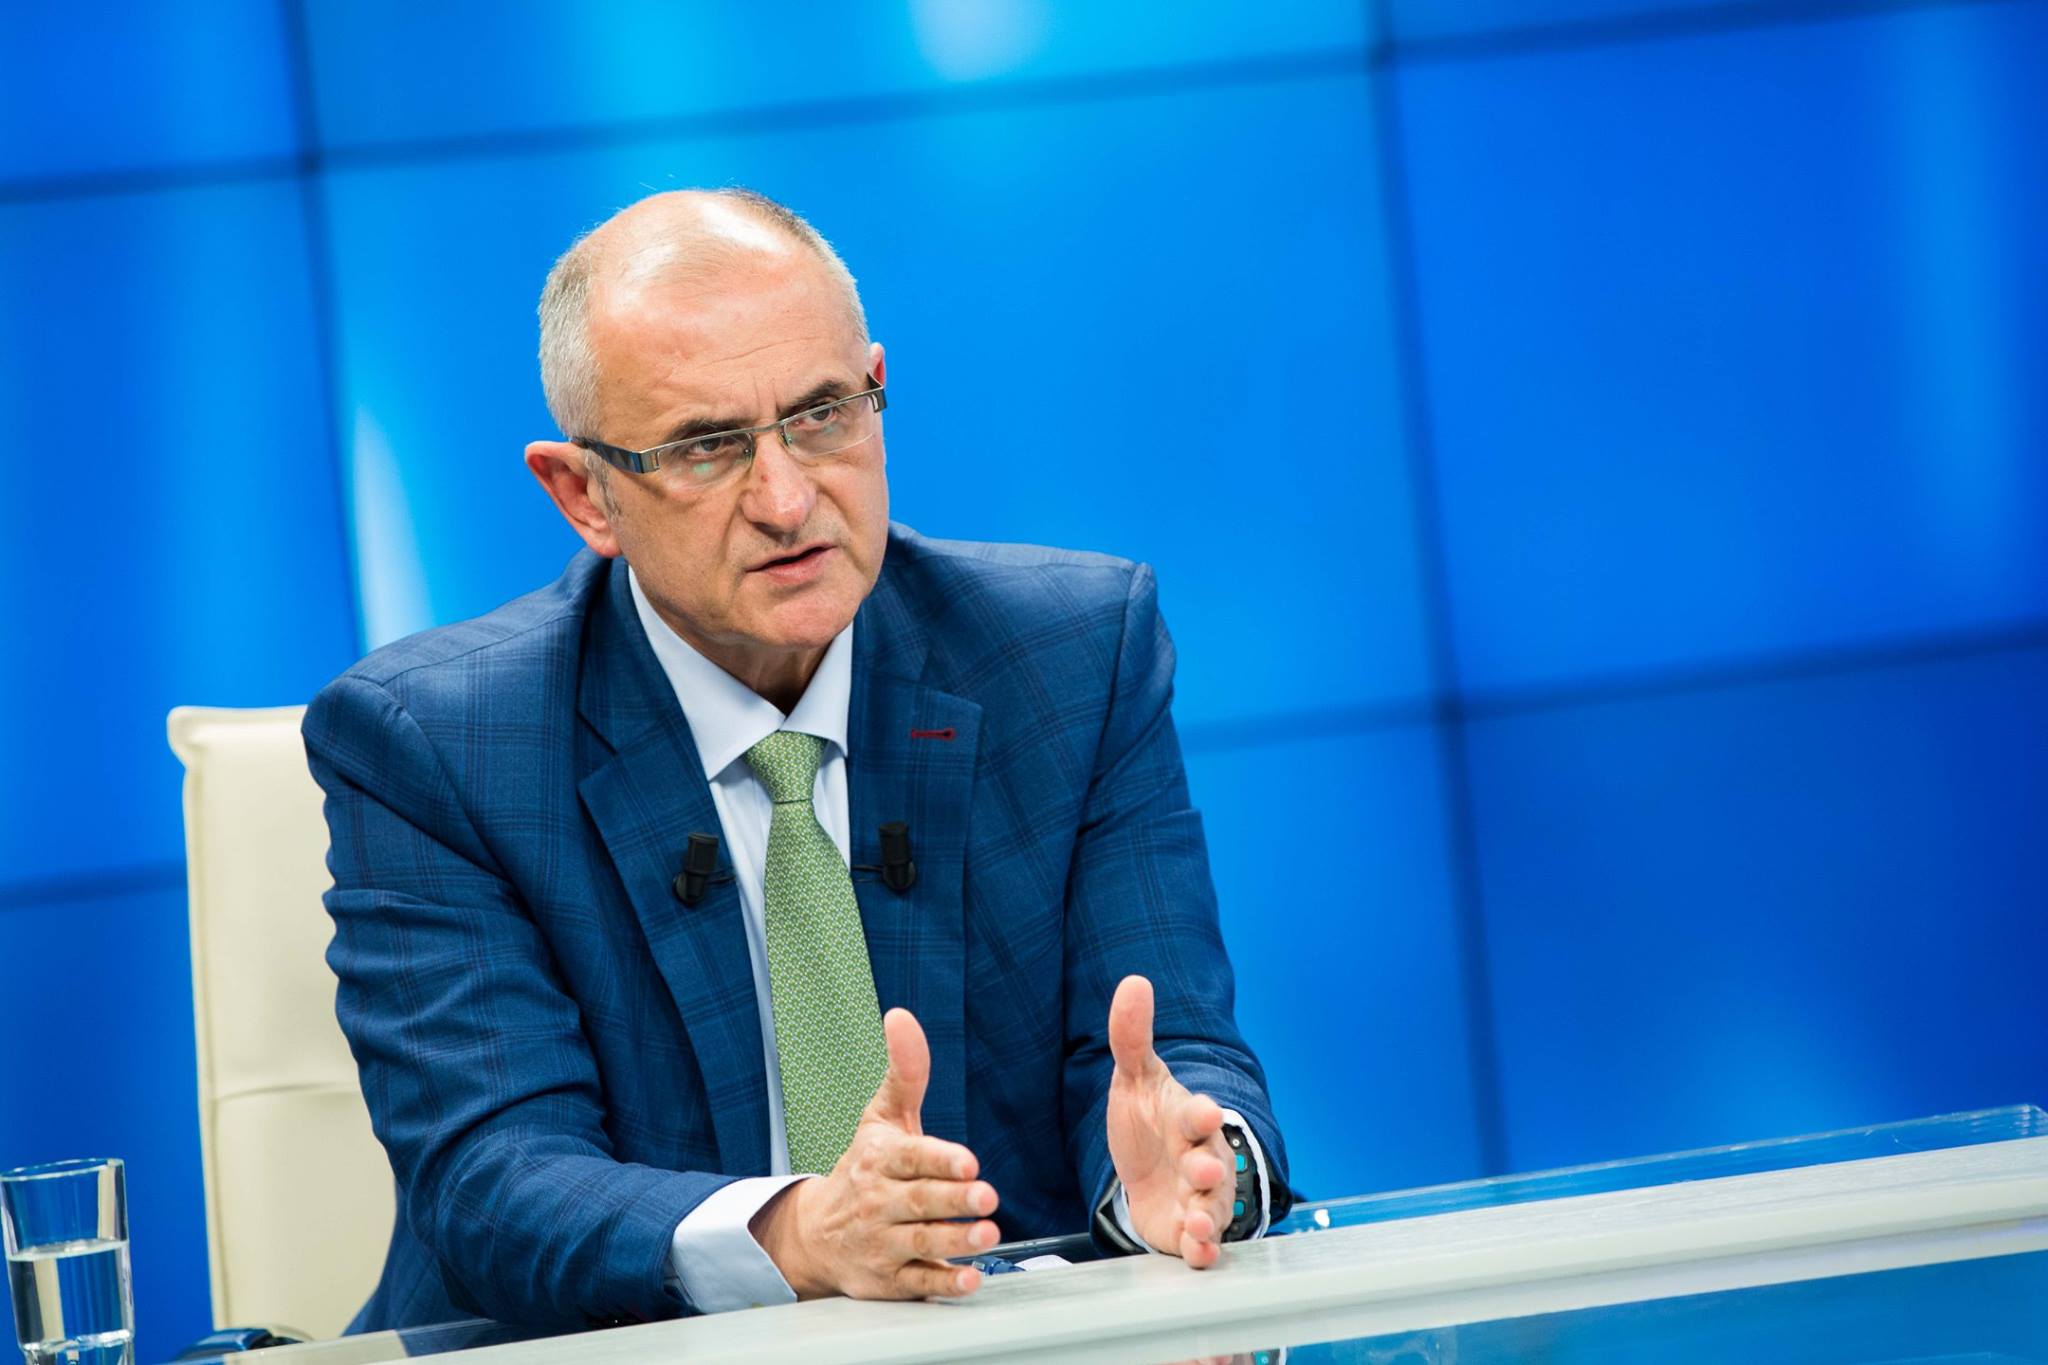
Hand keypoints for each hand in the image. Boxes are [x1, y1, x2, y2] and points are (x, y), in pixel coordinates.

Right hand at [751, 1007, 1001, 1298]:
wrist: (815, 1233)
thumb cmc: (863, 1167)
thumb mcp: (881, 1116)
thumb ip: (904, 1071)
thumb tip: (902, 1016)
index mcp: (880, 1158)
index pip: (911, 1157)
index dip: (940, 1159)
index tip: (968, 1160)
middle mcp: (879, 1202)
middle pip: (920, 1201)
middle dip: (954, 1199)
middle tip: (987, 1197)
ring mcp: (882, 1243)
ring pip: (922, 1243)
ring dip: (956, 1241)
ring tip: (988, 1234)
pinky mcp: (889, 1279)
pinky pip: (918, 1283)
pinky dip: (943, 1283)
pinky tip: (970, 1278)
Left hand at [1105, 974, 1234, 1266]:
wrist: (1147, 1171)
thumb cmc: (1147, 1122)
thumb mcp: (1134, 1079)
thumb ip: (1132, 1036)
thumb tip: (1133, 982)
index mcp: (1188, 1120)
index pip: (1197, 1115)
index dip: (1199, 1113)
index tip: (1202, 1110)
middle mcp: (1202, 1158)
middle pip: (1211, 1164)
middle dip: (1208, 1169)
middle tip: (1200, 1171)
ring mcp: (1199, 1198)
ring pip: (1212, 1208)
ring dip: (1207, 1216)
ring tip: (1197, 1224)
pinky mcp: (1189, 1231)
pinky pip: (1204, 1244)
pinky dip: (1203, 1249)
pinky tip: (1196, 1251)